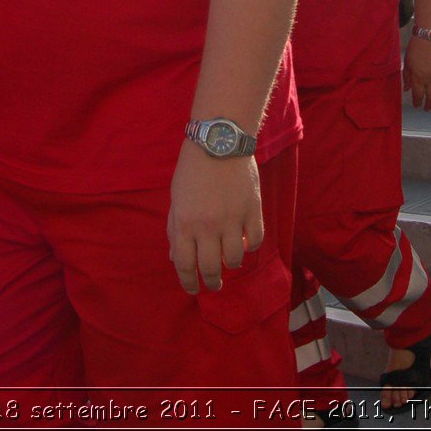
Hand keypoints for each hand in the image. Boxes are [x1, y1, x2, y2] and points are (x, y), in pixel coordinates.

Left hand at [168, 143, 263, 293]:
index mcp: (184, 223)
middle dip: (212, 281)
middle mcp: (207, 226)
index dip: (189, 282)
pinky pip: (256, 240)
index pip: (185, 265)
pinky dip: (251, 246)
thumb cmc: (192, 170)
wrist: (219, 142)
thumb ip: (175, 230)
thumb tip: (176, 258)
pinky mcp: (253, 210)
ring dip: (232, 263)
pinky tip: (246, 242)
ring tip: (230, 260)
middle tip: (214, 284)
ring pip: (235, 258)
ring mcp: (232, 219)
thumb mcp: (176, 199)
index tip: (193, 289)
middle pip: (211, 267)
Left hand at [404, 36, 430, 109]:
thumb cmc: (416, 47)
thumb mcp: (407, 62)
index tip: (417, 105)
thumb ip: (407, 77)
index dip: (417, 102)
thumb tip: (407, 89)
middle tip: (426, 108)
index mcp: (418, 77)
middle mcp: (430, 79)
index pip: (418, 96)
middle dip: (428, 105)